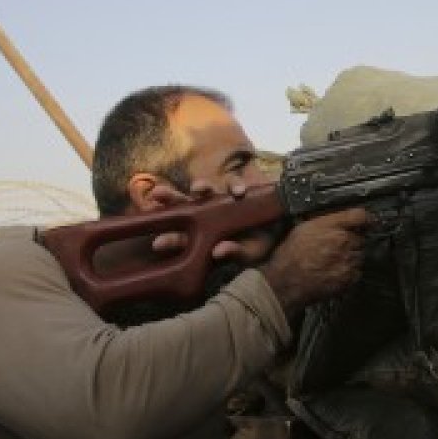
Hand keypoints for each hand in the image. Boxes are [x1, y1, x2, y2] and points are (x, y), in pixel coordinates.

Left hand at [143, 181, 278, 267]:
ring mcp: (221, 199)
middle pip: (183, 207)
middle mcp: (208, 215)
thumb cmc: (260, 243)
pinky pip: (234, 184)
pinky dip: (236, 185)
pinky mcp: (236, 188)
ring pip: (204, 190)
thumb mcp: (251, 254)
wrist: (281, 225)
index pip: (184, 239)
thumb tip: (218, 253)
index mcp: (205, 236)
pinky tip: (240, 192)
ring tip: (199, 188)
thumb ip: (236, 255)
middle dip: (170, 200)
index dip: (171, 240)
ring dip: (200, 186)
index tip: (158, 244)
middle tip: (156, 195)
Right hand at [261, 207, 370, 314]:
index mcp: (332, 227)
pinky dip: (350, 272)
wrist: (286, 282)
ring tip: (332, 261)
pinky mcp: (349, 278)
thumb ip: (325, 222)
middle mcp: (344, 242)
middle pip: (361, 237)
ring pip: (360, 255)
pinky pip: (357, 271)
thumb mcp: (303, 228)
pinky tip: (335, 272)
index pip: (360, 216)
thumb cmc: (290, 257)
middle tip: (336, 247)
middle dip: (352, 241)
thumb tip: (337, 220)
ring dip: (351, 257)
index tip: (367, 221)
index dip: (365, 218)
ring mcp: (348, 261)